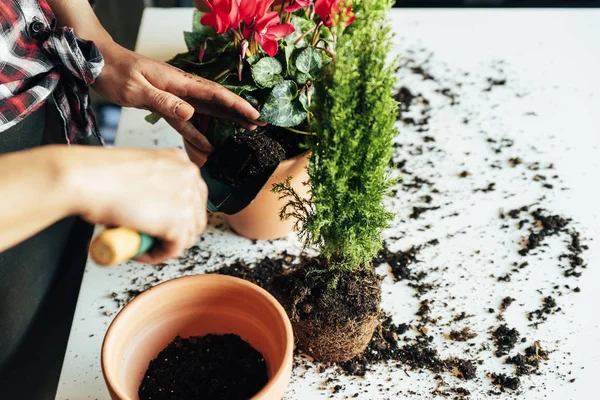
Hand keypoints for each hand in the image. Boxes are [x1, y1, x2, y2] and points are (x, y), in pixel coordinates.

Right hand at [63, 146, 207, 263]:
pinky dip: (157, 256)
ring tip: (143, 244)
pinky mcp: (179, 222)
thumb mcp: (137, 172)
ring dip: (167, 244)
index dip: (178, 213)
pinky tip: (139, 253)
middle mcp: (189, 177)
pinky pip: (174, 249)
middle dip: (176, 230)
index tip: (163, 223)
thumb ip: (152, 186)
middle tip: (153, 237)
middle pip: (195, 215)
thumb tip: (152, 208)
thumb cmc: (99, 174)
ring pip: (188, 234)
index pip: (192, 194)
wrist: (87, 178)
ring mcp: (187, 200)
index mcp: (179, 161)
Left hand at [92, 41, 261, 152]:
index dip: (236, 105)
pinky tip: (207, 143)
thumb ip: (162, 101)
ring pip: (206, 110)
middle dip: (239, 112)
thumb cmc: (114, 71)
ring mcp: (175, 95)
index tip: (254, 115)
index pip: (214, 94)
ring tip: (245, 130)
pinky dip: (198, 132)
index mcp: (178, 81)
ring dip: (225, 120)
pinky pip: (186, 120)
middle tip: (260, 124)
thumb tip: (189, 113)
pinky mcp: (165, 103)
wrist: (96, 61)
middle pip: (217, 101)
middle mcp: (181, 87)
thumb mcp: (136, 88)